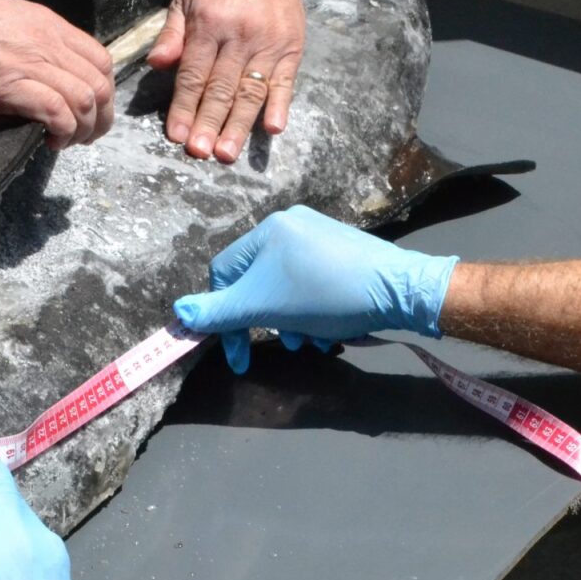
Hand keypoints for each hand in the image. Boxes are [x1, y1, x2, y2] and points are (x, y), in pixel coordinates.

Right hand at [0, 0, 115, 148]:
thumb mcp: (0, 23)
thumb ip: (27, 44)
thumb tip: (39, 73)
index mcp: (46, 24)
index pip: (99, 58)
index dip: (103, 91)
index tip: (88, 112)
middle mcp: (46, 40)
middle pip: (101, 83)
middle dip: (101, 118)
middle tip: (84, 137)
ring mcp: (29, 61)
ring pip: (87, 99)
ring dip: (85, 129)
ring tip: (67, 142)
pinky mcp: (9, 85)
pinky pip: (58, 111)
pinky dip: (63, 132)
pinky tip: (50, 141)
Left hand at [147, 0, 306, 161]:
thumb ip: (172, 34)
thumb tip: (157, 65)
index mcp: (209, 25)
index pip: (194, 74)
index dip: (184, 106)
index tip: (176, 135)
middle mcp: (239, 37)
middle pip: (221, 88)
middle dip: (208, 123)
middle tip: (199, 152)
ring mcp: (268, 45)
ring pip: (251, 91)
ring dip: (239, 125)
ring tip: (227, 154)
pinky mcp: (291, 50)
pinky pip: (286, 82)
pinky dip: (280, 105)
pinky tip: (272, 129)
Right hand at [173, 206, 458, 372]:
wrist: (401, 291)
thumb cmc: (328, 295)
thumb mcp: (265, 307)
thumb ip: (220, 312)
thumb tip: (179, 313)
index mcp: (270, 230)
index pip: (224, 273)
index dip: (224, 314)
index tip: (237, 352)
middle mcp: (294, 226)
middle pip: (257, 282)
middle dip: (265, 320)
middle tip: (281, 346)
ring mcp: (322, 239)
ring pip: (287, 288)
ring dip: (291, 321)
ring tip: (309, 340)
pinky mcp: (346, 255)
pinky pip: (313, 287)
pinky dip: (314, 313)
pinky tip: (329, 331)